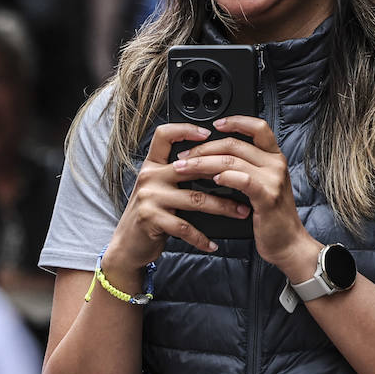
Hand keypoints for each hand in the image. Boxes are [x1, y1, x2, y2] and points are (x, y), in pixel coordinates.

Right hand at [101, 123, 252, 285]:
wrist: (127, 244)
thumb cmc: (150, 215)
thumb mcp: (158, 188)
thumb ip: (177, 174)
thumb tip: (213, 164)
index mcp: (152, 165)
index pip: (164, 136)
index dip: (185, 129)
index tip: (209, 133)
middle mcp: (150, 177)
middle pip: (193, 167)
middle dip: (224, 175)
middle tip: (247, 182)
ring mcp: (150, 197)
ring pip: (196, 198)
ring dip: (223, 207)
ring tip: (242, 212)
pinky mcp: (151, 218)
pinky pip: (185, 227)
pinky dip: (201, 237)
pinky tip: (213, 244)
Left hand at [173, 116, 319, 280]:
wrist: (288, 243)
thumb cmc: (271, 216)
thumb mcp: (263, 185)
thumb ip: (246, 169)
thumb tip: (213, 158)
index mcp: (275, 157)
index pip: (258, 127)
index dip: (236, 121)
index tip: (214, 125)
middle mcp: (276, 164)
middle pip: (236, 144)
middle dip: (204, 148)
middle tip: (184, 156)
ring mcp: (273, 179)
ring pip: (232, 160)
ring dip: (203, 163)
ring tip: (185, 168)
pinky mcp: (267, 196)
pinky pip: (242, 180)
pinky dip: (224, 177)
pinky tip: (211, 180)